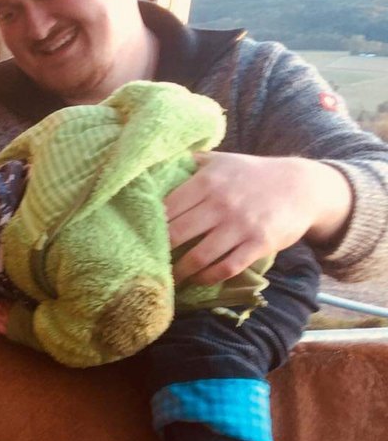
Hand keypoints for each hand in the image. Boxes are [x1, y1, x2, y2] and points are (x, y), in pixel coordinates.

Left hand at [164, 152, 350, 284]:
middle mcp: (221, 203)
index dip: (151, 225)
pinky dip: (208, 278)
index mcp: (207, 181)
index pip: (167, 207)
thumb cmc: (252, 174)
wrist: (301, 186)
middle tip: (148, 262)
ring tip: (170, 278)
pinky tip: (198, 279)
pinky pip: (226, 268)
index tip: (140, 237)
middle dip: (159, 252)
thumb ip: (191, 163)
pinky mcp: (258, 244)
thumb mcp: (222, 161)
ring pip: (198, 257)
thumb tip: (156, 163)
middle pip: (176, 234)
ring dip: (180, 272)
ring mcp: (240, 225)